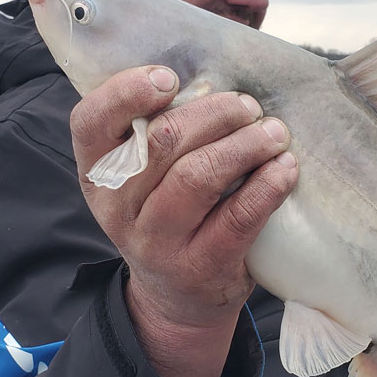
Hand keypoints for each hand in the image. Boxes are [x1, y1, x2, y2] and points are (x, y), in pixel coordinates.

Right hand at [70, 65, 298, 376]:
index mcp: (98, 174)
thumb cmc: (168, 216)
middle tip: (248, 106)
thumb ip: (158, 135)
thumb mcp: (144, 180)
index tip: (171, 78)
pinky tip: (285, 168)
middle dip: (214, 113)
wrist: (177, 298)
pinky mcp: (201, 266)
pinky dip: (267, 185)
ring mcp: (158, 242)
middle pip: (162, 143)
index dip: (127, 91)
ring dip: (245, 145)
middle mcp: (119, 208)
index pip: (90, 122)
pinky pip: (238, 217)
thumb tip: (214, 79)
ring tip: (274, 132)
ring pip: (198, 176)